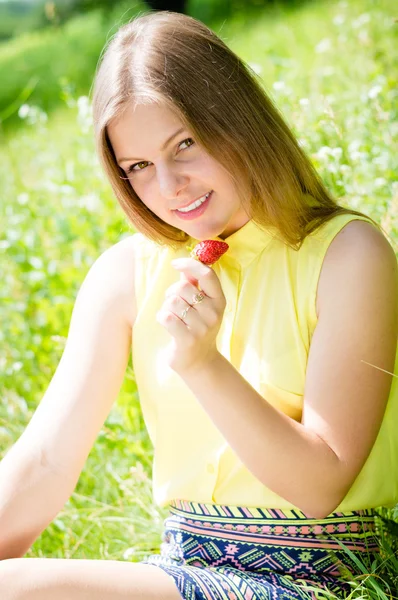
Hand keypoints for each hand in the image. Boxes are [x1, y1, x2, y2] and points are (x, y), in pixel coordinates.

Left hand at [156, 257, 225, 374]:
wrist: (199, 362)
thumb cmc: (197, 327)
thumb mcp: (201, 305)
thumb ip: (193, 285)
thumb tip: (184, 267)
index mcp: (219, 300)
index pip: (207, 274)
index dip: (189, 264)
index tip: (175, 263)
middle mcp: (213, 313)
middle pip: (183, 287)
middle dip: (172, 292)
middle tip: (174, 304)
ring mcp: (202, 328)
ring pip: (172, 302)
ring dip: (166, 307)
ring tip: (173, 317)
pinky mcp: (188, 340)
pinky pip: (165, 317)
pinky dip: (161, 318)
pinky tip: (168, 325)